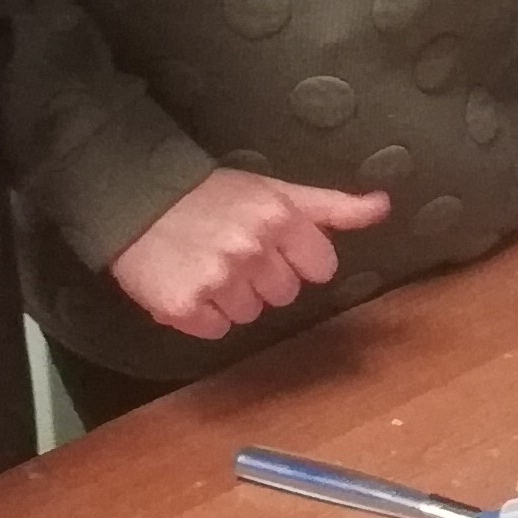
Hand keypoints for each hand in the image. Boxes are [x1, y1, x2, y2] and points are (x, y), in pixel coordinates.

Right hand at [108, 168, 392, 339]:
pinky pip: (214, 329)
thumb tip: (383, 205)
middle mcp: (252, 249)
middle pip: (285, 294)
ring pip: (250, 315)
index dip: (297, 260)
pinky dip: (201, 314)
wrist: (134, 200)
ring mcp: (217, 280)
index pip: (320, 267)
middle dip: (262, 278)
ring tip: (206, 264)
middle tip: (231, 251)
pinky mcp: (183, 306)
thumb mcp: (274, 188)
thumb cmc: (211, 195)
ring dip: (231, 298)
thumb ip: (331, 205)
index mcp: (279, 218)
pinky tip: (187, 283)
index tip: (270, 245)